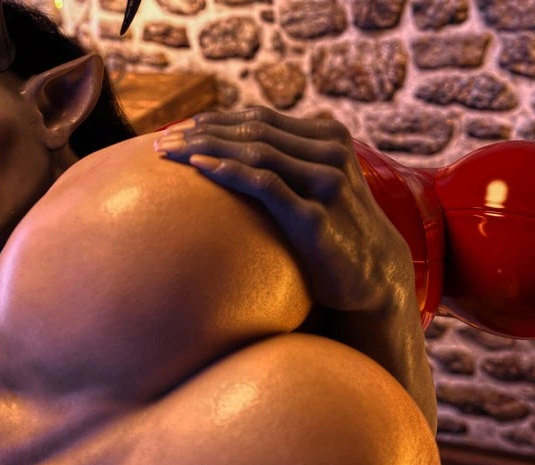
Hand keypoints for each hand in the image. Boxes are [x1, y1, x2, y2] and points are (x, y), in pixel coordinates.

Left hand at [152, 107, 414, 315]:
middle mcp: (329, 152)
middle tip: (160, 141)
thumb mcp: (316, 185)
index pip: (260, 118)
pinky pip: (266, 185)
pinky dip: (230, 172)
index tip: (177, 129)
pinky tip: (199, 169)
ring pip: (255, 150)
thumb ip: (290, 163)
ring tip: (168, 153)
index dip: (216, 120)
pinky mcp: (314, 217)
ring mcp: (325, 182)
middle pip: (252, 129)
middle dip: (201, 132)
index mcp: (328, 136)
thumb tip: (235, 151)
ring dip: (206, 147)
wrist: (374, 276)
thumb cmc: (335, 231)